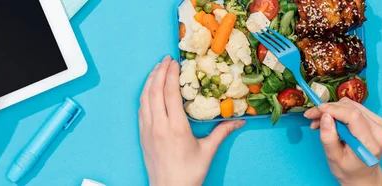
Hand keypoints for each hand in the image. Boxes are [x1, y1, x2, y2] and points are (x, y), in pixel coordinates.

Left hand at [138, 55, 244, 185]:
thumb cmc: (189, 173)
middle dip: (159, 72)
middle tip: (165, 60)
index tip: (174, 62)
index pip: (169, 93)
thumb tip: (240, 121)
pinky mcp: (142, 135)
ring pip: (144, 98)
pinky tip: (149, 90)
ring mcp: (147, 129)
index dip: (170, 75)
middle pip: (154, 91)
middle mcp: (158, 125)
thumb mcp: (208, 151)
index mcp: (176, 127)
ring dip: (149, 81)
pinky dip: (145, 95)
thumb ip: (222, 132)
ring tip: (156, 69)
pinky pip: (141, 109)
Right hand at [304, 98, 381, 185]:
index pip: (353, 116)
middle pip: (352, 108)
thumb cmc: (348, 170)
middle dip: (329, 109)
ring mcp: (381, 124)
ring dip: (333, 110)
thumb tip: (325, 116)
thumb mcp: (334, 158)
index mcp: (371, 144)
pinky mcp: (378, 121)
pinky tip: (331, 120)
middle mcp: (380, 131)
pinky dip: (340, 111)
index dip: (333, 109)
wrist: (363, 175)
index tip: (316, 110)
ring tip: (320, 121)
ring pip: (353, 105)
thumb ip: (329, 138)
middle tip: (312, 116)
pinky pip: (356, 108)